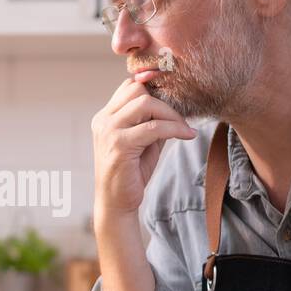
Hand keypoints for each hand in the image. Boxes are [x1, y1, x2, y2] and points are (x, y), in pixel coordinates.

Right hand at [91, 77, 195, 219]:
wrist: (116, 204)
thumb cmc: (130, 174)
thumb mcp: (142, 141)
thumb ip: (151, 121)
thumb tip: (174, 104)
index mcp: (105, 117)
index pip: (129, 86)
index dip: (153, 89)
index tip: (173, 103)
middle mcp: (103, 120)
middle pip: (137, 89)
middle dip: (164, 101)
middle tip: (180, 119)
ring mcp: (109, 131)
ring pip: (145, 103)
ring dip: (170, 114)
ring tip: (183, 128)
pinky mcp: (119, 145)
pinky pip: (153, 127)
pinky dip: (174, 128)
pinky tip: (187, 135)